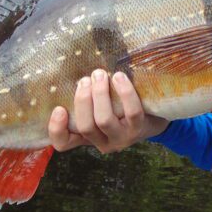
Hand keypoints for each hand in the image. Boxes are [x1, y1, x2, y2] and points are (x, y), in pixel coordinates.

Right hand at [47, 69, 168, 153]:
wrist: (155, 116)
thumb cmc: (120, 107)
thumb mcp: (100, 106)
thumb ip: (86, 97)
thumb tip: (71, 68)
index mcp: (87, 137)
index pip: (63, 143)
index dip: (56, 129)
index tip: (58, 108)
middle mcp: (102, 142)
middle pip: (86, 127)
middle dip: (83, 100)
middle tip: (85, 79)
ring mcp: (121, 138)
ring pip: (104, 120)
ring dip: (100, 94)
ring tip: (100, 74)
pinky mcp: (139, 130)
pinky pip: (131, 112)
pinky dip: (124, 93)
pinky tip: (119, 77)